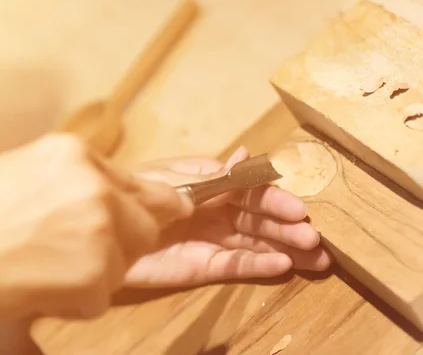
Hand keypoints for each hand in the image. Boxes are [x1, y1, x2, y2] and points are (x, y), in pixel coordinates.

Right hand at [0, 134, 192, 319]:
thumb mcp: (24, 172)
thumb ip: (75, 179)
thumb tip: (113, 196)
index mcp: (75, 154)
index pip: (141, 182)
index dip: (152, 203)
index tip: (170, 210)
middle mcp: (98, 188)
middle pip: (147, 221)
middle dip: (125, 238)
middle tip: (78, 249)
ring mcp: (102, 232)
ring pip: (125, 259)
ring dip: (98, 269)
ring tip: (45, 265)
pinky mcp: (98, 278)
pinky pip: (103, 293)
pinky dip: (80, 297)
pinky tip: (39, 284)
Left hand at [125, 147, 331, 286]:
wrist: (105, 226)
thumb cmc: (137, 192)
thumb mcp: (173, 178)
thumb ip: (212, 175)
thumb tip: (247, 155)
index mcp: (214, 184)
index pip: (252, 191)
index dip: (276, 199)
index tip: (300, 208)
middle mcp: (221, 211)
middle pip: (261, 220)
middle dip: (289, 227)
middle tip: (316, 237)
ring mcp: (214, 240)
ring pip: (257, 243)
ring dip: (286, 249)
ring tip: (317, 258)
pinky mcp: (205, 266)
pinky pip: (237, 265)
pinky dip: (260, 265)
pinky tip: (283, 265)